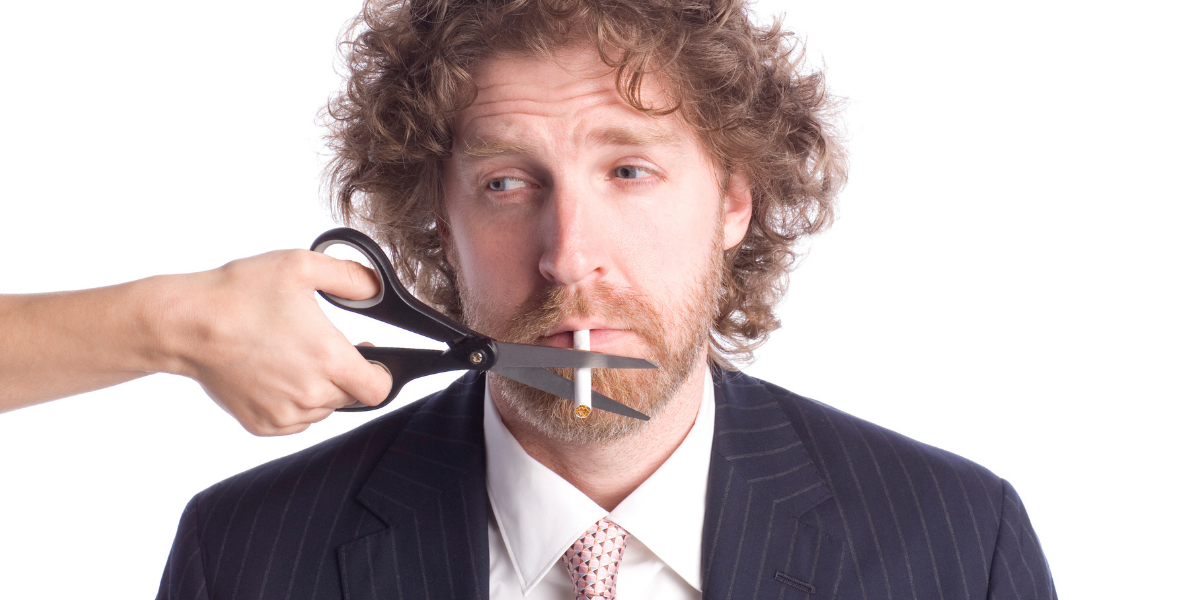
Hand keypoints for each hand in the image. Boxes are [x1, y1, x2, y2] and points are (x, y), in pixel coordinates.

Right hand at [157, 250, 391, 435]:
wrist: (187, 324)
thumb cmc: (240, 294)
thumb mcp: (301, 266)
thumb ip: (351, 277)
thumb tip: (376, 288)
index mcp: (328, 358)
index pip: (379, 388)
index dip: (381, 372)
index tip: (368, 354)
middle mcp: (310, 394)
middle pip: (352, 396)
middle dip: (347, 374)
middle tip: (324, 346)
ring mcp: (284, 414)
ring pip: (323, 410)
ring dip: (320, 389)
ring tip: (294, 357)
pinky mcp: (261, 424)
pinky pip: (295, 422)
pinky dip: (293, 404)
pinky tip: (277, 375)